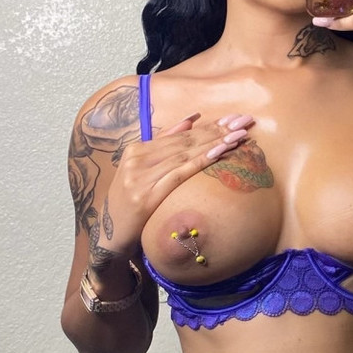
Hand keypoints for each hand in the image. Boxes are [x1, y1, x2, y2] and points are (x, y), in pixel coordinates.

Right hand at [103, 112, 254, 256]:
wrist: (111, 233)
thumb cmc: (131, 202)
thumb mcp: (143, 170)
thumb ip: (165, 144)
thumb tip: (191, 119)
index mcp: (136, 149)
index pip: (179, 135)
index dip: (208, 126)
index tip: (231, 120)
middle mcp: (137, 159)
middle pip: (184, 142)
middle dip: (216, 131)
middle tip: (242, 123)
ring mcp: (140, 176)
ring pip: (184, 155)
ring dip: (214, 144)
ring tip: (237, 136)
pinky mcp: (146, 195)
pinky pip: (179, 174)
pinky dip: (200, 161)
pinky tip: (218, 153)